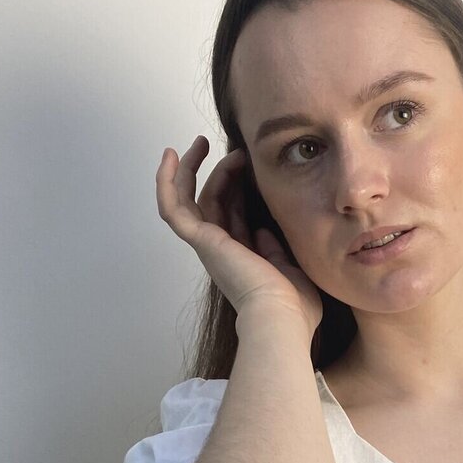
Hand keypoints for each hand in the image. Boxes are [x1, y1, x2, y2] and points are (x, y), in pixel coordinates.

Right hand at [155, 135, 322, 334]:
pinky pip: (174, 208)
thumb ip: (276, 250)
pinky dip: (167, 183)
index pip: (234, 215)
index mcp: (243, 257)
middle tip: (233, 150)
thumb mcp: (291, 270)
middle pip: (212, 202)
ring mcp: (208, 245)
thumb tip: (265, 230)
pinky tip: (171, 157)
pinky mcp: (201, 240)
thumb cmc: (294, 306)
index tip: (250, 165)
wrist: (283, 318)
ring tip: (201, 144)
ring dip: (193, 170)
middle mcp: (221, 250)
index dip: (238, 188)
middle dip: (219, 172)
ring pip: (191, 200)